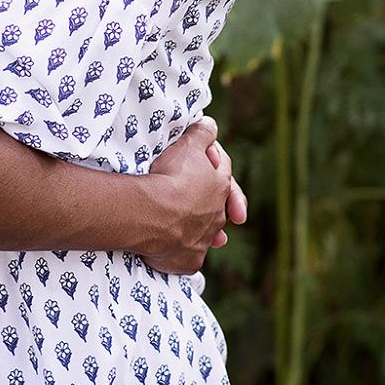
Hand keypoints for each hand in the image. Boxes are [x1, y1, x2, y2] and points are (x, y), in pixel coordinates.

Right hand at [135, 117, 242, 275]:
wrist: (151, 214)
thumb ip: (202, 133)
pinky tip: (183, 250)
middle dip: (222, 204)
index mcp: (220, 186)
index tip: (212, 159)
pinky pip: (191, 256)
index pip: (224, 170)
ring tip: (217, 238)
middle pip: (220, 206)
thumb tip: (210, 123)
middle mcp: (217, 215)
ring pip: (209, 234)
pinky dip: (187, 251)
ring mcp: (203, 240)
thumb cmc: (171, 177)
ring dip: (209, 232)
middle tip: (233, 213)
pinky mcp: (189, 261)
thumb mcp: (188, 145)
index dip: (217, 160)